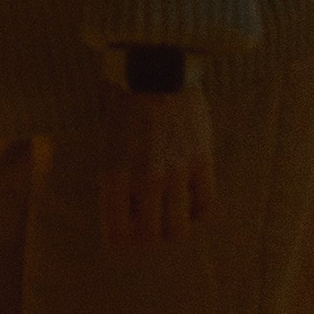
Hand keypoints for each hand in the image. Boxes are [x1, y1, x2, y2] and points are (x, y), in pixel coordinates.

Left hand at [96, 77, 215, 252]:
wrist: (154, 70)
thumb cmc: (125, 108)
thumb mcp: (108, 146)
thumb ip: (117, 182)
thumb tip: (128, 217)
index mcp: (114, 176)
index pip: (117, 236)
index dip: (121, 243)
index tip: (124, 238)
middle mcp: (144, 180)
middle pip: (150, 237)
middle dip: (147, 238)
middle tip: (148, 227)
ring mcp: (176, 172)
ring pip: (179, 228)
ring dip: (172, 228)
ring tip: (169, 216)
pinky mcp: (201, 161)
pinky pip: (205, 204)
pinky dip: (198, 211)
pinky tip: (190, 203)